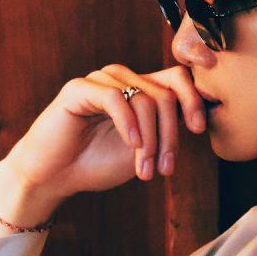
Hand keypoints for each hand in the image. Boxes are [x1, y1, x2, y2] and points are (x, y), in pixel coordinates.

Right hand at [0, 64, 208, 217]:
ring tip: (144, 172)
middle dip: (170, 137)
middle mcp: (122, 79)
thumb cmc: (96, 163)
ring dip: (151, 141)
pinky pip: (116, 99)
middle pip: (165, 94)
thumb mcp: (144, 149)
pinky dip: (129, 125)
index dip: (193, 100)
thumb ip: (168, 130)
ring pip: (145, 100)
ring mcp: (101, 81)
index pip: (178, 78)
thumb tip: (201, 117)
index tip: (198, 130)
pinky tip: (131, 146)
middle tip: (164, 170)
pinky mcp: (79, 89)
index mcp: (139, 89)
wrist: (54, 177)